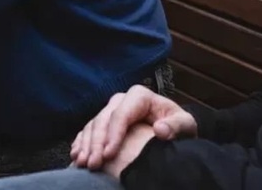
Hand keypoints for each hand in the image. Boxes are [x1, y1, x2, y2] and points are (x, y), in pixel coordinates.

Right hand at [71, 85, 196, 169]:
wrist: (172, 128)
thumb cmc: (178, 125)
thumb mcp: (185, 124)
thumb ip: (177, 125)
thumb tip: (160, 129)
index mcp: (140, 96)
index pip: (121, 114)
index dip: (113, 134)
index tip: (109, 154)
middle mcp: (122, 100)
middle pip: (103, 119)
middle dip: (96, 143)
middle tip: (93, 163)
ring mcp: (111, 110)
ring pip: (92, 125)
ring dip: (86, 145)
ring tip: (83, 163)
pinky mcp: (105, 122)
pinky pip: (87, 131)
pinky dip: (81, 143)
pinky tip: (76, 156)